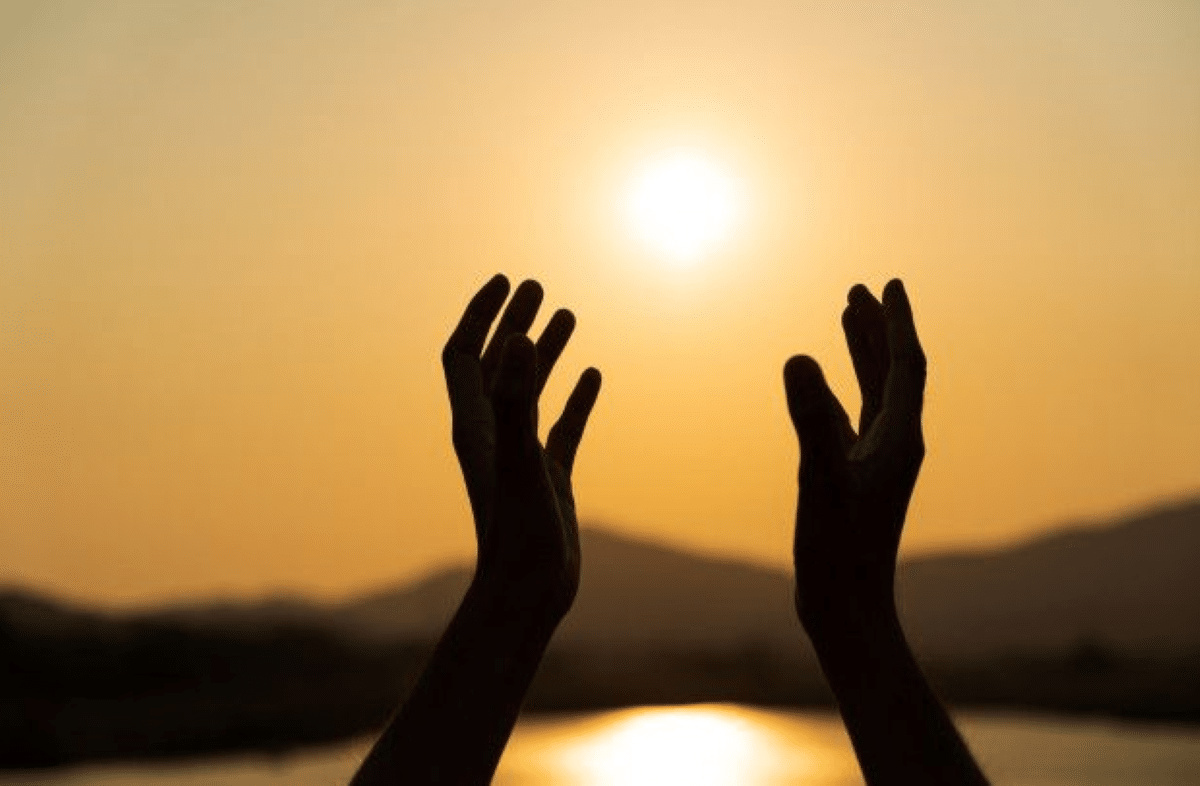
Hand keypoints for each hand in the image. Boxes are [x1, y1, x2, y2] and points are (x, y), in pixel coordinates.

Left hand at [441, 275, 600, 618]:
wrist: (528, 597)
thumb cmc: (518, 536)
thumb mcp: (519, 462)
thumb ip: (515, 401)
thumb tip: (515, 339)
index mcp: (476, 426)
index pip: (463, 357)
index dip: (479, 316)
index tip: (505, 281)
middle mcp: (494, 436)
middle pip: (496, 366)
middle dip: (512, 323)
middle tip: (537, 287)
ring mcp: (521, 457)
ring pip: (530, 392)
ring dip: (545, 352)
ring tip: (568, 314)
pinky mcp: (549, 478)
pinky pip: (561, 427)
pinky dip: (575, 398)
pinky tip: (594, 376)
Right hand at [784, 279, 925, 627]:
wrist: (848, 610)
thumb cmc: (839, 552)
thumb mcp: (821, 479)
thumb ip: (810, 418)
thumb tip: (798, 357)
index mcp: (900, 440)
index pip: (906, 367)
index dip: (896, 323)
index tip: (889, 284)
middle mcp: (896, 446)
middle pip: (893, 373)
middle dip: (877, 329)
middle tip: (860, 289)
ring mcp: (877, 463)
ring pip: (873, 394)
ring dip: (861, 354)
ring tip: (844, 316)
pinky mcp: (856, 480)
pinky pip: (852, 421)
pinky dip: (840, 392)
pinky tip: (822, 384)